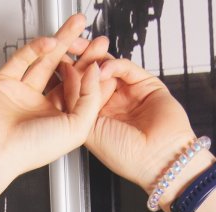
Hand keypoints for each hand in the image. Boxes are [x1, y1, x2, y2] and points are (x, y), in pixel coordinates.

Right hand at [0, 14, 102, 179]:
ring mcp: (23, 94)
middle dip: (82, 55)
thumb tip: (93, 71)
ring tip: (77, 25)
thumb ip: (90, 100)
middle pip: (66, 74)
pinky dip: (37, 48)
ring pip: (46, 62)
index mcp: (59, 123)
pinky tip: (51, 42)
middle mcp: (42, 108)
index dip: (93, 76)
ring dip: (62, 42)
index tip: (106, 61)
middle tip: (96, 40)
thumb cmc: (29, 150)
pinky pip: (23, 59)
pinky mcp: (5, 81)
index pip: (80, 93)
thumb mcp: (75, 129)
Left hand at [67, 54, 198, 194]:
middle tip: (69, 48)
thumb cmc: (127, 157)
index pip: (79, 91)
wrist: (158, 159)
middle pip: (93, 76)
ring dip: (96, 57)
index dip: (68, 76)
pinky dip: (113, 65)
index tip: (56, 63)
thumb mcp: (90, 130)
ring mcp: (128, 94)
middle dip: (81, 61)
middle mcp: (112, 105)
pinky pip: (126, 68)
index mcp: (96, 119)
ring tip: (84, 51)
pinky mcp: (145, 84)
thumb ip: (78, 102)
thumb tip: (69, 74)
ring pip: (109, 68)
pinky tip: (103, 68)